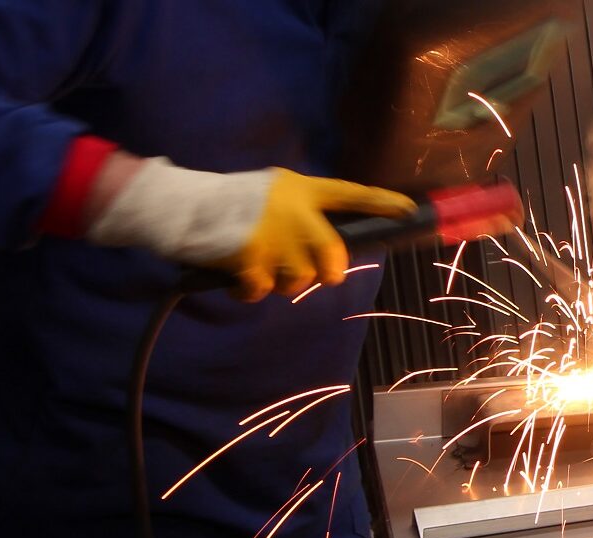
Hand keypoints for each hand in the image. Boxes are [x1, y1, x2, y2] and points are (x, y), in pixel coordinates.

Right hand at [87, 154, 415, 301]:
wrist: (182, 207)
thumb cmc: (230, 203)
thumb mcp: (270, 193)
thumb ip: (300, 212)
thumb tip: (327, 252)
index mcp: (301, 190)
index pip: (350, 194)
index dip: (382, 203)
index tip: (410, 210)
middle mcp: (294, 211)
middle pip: (332, 259)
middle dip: (326, 273)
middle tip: (315, 273)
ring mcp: (273, 236)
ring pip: (298, 280)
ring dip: (280, 282)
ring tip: (258, 264)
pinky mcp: (251, 258)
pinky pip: (263, 292)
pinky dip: (249, 291)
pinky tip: (236, 275)